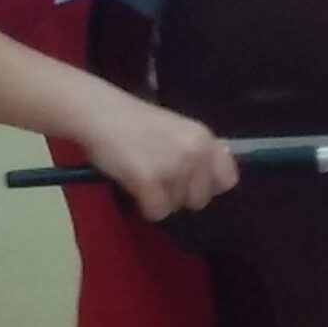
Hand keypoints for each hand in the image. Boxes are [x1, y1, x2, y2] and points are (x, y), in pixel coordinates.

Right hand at [80, 93, 239, 222]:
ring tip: (142, 172)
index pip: (228, 179)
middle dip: (180, 195)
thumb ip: (198, 152)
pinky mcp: (150, 182)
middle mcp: (195, 153)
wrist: (100, 114)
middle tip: (158, 175)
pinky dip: (143, 204)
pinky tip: (133, 182)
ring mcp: (174, 168)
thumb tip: (220, 178)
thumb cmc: (134, 122)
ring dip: (159, 198)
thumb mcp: (178, 130)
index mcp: (205, 138)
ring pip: (176, 206)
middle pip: (200, 199)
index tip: (191, 181)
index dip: (209, 185)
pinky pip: (157, 212)